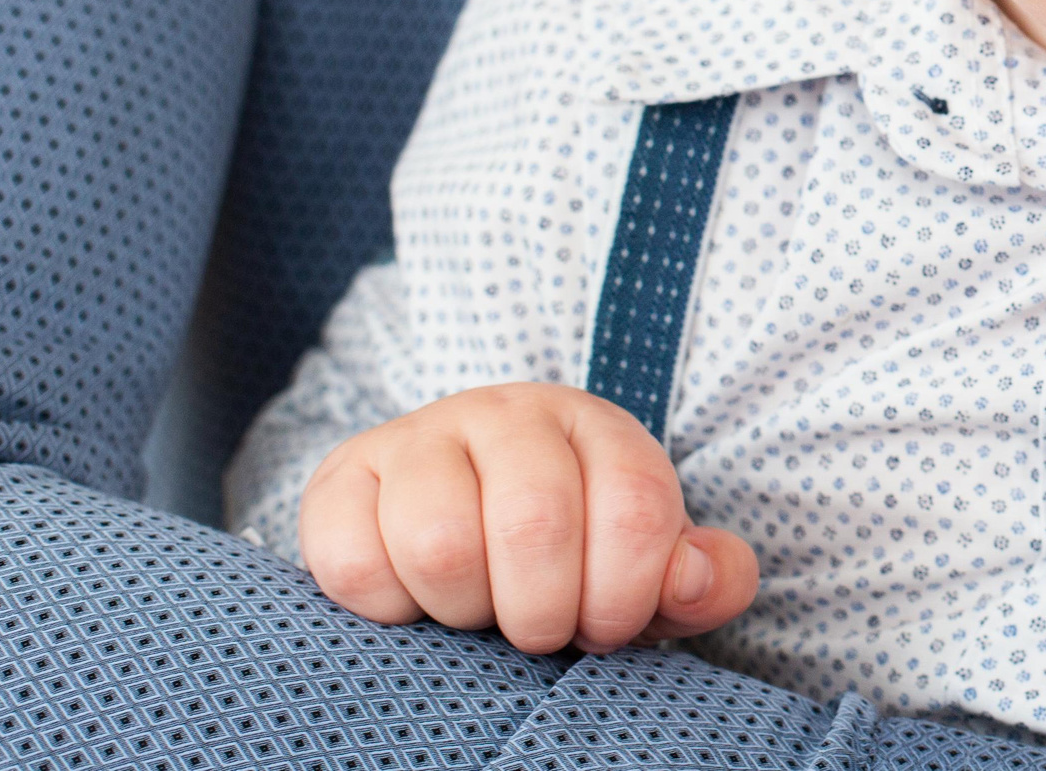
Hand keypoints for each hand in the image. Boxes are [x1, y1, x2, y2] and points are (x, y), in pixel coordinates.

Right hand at [299, 382, 758, 654]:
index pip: (635, 505)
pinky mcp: (342, 478)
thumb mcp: (650, 564)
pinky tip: (414, 601)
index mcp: (596, 427)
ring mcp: (419, 437)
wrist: (457, 512)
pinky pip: (354, 561)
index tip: (606, 625)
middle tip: (540, 630)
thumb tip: (694, 580)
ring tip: (477, 610)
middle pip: (535, 524)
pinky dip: (389, 609)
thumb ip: (704, 577)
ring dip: (466, 610)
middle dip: (545, 613)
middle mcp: (508, 414)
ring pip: (439, 543)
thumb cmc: (570, 552)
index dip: (627, 594)